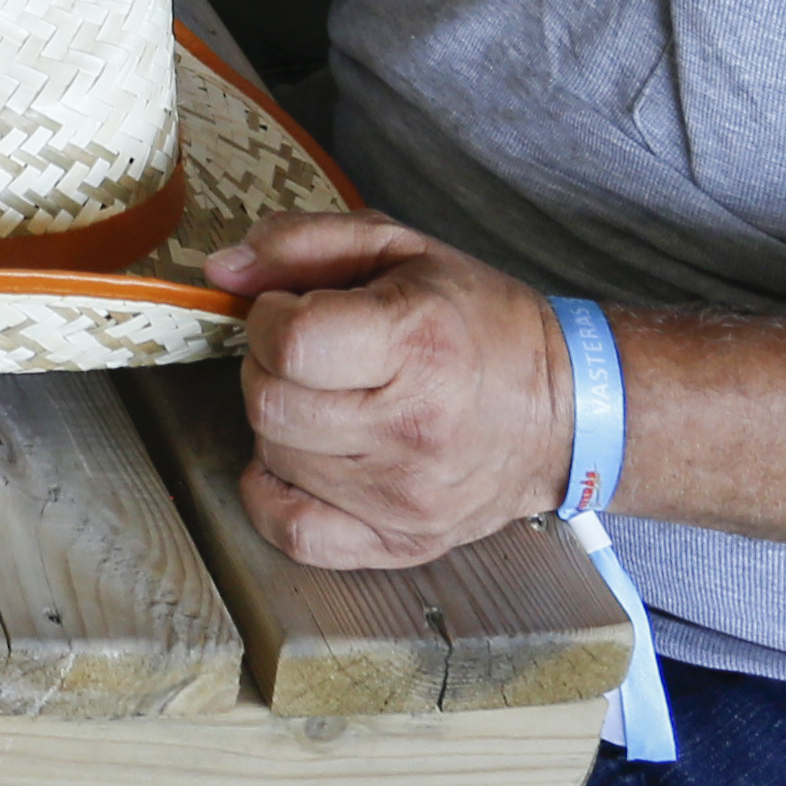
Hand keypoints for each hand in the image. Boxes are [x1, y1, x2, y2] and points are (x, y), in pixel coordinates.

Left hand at [208, 212, 575, 571]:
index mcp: (417, 344)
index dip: (267, 318)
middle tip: (306, 354)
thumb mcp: (401, 250)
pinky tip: (305, 458)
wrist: (565, 412)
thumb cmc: (479, 322)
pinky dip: (276, 493)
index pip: (289, 343)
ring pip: (274, 458)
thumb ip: (303, 243)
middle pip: (269, 404)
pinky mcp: (401, 542)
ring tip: (325, 398)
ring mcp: (404, 498)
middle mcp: (411, 430)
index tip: (290, 310)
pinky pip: (293, 531)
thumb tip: (220, 271)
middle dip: (267, 367)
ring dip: (278, 422)